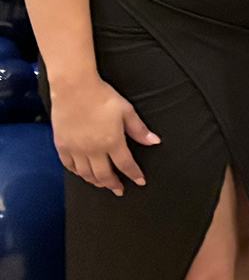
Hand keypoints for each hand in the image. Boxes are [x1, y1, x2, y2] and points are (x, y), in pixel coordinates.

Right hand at [50, 74, 159, 195]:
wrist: (74, 89)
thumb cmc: (102, 97)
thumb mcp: (126, 111)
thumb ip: (139, 130)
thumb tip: (155, 141)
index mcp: (111, 142)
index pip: (125, 165)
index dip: (134, 175)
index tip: (140, 182)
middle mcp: (93, 150)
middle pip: (104, 175)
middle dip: (113, 184)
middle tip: (119, 190)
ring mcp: (75, 149)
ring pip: (86, 174)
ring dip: (96, 181)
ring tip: (103, 184)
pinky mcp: (62, 146)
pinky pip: (69, 166)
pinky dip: (77, 173)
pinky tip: (82, 174)